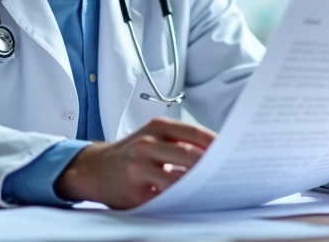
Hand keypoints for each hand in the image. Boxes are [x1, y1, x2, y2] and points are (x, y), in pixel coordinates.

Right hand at [54, 117, 215, 208]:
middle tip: (230, 172)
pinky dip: (181, 199)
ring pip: (177, 178)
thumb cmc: (131, 153)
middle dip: (211, 165)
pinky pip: (164, 197)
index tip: (234, 150)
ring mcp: (138, 168)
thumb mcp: (152, 136)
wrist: (94, 168)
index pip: (193, 132)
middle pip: (188, 154)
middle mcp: (146, 144)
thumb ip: (179, 141)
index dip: (215, 142)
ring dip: (199, 184)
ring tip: (217, 188)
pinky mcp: (135, 193)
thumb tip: (216, 154)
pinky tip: (194, 200)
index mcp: (156, 127)